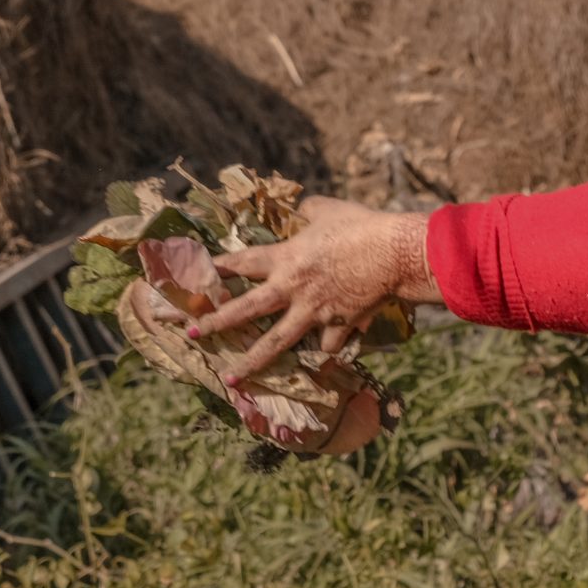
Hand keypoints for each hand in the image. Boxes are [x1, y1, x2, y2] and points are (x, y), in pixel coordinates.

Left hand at [195, 198, 437, 380]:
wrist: (394, 253)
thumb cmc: (360, 226)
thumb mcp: (328, 209)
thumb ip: (308, 212)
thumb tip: (301, 211)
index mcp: (286, 258)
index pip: (242, 263)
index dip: (217, 269)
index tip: (197, 278)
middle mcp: (292, 288)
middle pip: (246, 310)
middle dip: (216, 322)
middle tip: (193, 333)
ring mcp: (314, 312)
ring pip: (276, 342)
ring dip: (252, 361)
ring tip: (232, 377)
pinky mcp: (338, 326)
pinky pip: (325, 346)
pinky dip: (322, 353)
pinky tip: (318, 361)